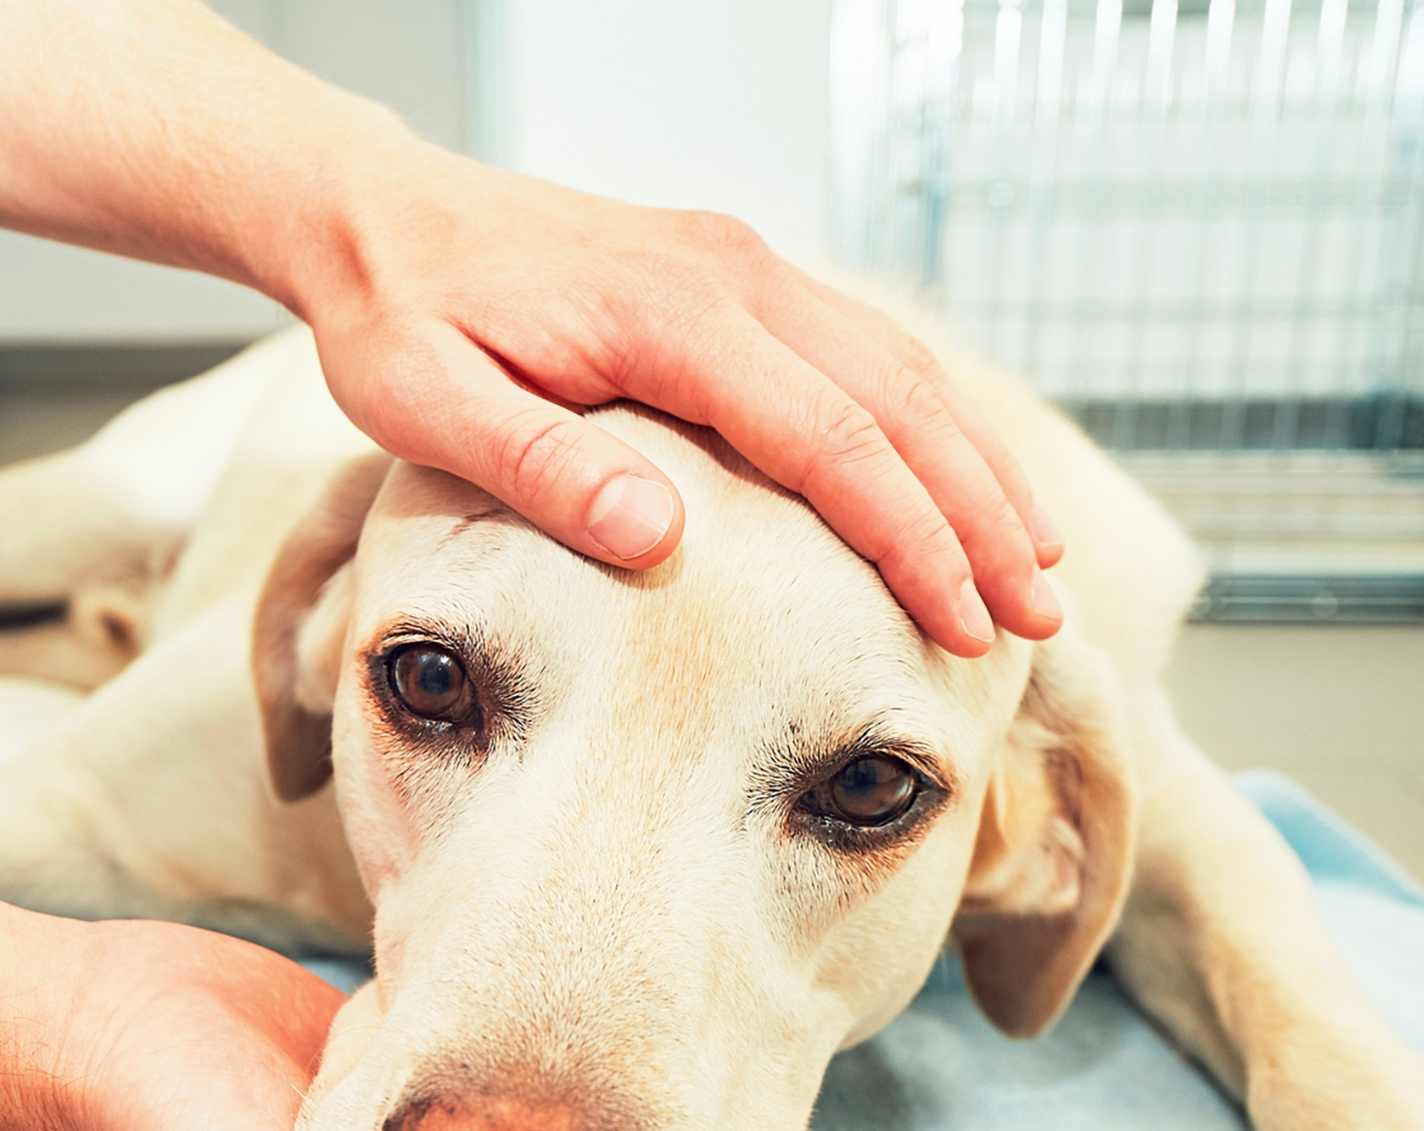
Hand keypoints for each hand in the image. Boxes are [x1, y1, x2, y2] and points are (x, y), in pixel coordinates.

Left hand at [296, 138, 1064, 657]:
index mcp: (674, 317)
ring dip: (979, 470)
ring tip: (1038, 567)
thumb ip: (542, 469)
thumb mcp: (428, 403)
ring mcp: (748, 269)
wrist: (382, 212)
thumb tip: (661, 536)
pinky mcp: (744, 279)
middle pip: (903, 405)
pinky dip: (935, 424)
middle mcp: (735, 277)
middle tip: (1040, 621)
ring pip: (907, 371)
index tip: (967, 625)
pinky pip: (870, 351)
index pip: (835, 441)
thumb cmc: (399, 316)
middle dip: (983, 518)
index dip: (914, 541)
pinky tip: (967, 484)